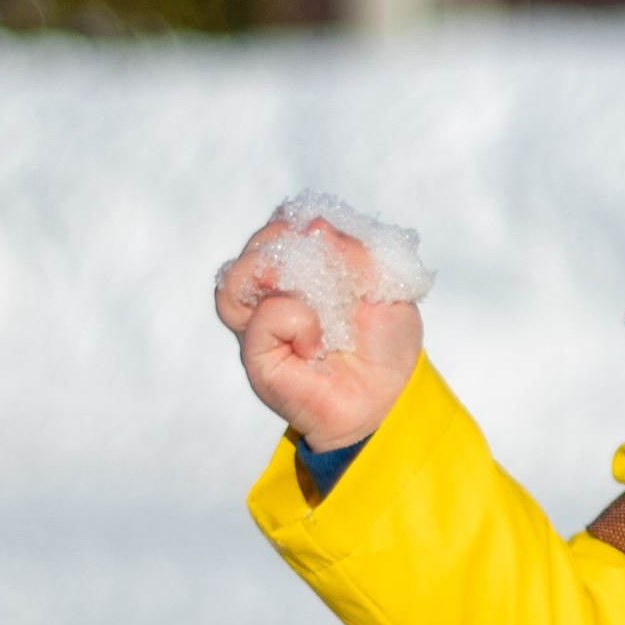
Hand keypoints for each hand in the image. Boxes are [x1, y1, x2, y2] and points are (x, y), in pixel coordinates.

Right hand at [214, 213, 422, 451]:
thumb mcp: (388, 286)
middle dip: (284, 241)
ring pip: (236, 276)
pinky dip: (293, 318)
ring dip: (270, 270)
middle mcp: (277, 291)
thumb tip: (315, 229)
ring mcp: (262, 322)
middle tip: (320, 261)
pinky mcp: (258, 353)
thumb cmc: (387, 346)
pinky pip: (263, 316)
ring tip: (304, 291)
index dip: (300, 223)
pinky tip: (315, 339)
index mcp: (307, 269)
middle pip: (256, 244)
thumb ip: (356, 253)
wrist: (387, 400)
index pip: (283, 225)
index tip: (332, 240)